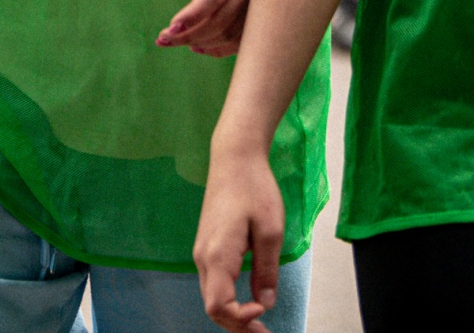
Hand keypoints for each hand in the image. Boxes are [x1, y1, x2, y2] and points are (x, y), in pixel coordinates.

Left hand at [158, 0, 264, 56]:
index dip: (192, 15)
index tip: (170, 28)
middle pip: (216, 21)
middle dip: (187, 35)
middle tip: (162, 39)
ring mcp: (258, 8)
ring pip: (228, 35)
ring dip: (199, 43)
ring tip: (175, 41)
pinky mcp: (262, 18)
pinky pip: (241, 41)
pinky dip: (219, 49)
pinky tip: (199, 46)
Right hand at [194, 136, 286, 332]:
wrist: (234, 158)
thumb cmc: (254, 188)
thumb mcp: (271, 231)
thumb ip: (267, 270)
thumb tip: (266, 302)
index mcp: (217, 255)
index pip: (218, 305)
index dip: (240, 318)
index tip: (264, 311)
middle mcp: (202, 257)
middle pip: (212, 307)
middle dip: (238, 325)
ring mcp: (202, 252)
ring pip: (212, 297)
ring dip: (234, 315)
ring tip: (260, 324)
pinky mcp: (207, 247)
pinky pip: (213, 284)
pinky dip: (228, 300)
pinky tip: (248, 302)